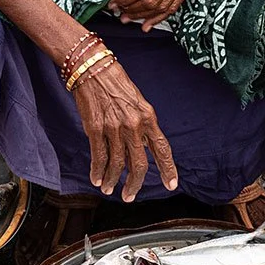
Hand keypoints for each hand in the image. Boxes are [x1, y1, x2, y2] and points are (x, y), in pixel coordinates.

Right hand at [70, 59, 178, 199]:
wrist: (92, 68)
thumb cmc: (115, 83)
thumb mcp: (137, 102)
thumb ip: (142, 126)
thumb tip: (140, 150)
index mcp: (148, 117)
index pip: (162, 148)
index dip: (168, 169)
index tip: (171, 184)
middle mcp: (133, 124)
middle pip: (138, 164)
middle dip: (134, 184)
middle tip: (129, 195)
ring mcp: (114, 127)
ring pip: (116, 164)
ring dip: (113, 180)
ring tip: (110, 189)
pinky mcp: (95, 128)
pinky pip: (98, 156)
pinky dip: (98, 171)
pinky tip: (98, 179)